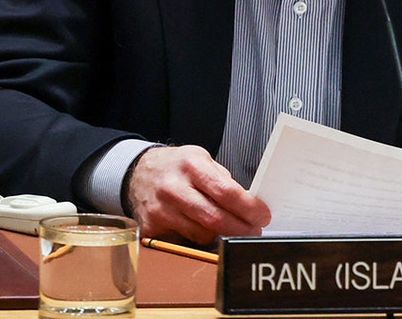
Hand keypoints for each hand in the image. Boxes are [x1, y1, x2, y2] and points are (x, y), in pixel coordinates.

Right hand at [125, 145, 270, 244]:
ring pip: (202, 234)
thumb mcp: (201, 159)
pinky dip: (200, 238)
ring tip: (231, 228)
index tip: (263, 216)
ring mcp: (160, 211)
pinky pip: (185, 241)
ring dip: (222, 235)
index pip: (226, 192)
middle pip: (215, 218)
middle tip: (256, 231)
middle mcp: (173, 189)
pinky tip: (205, 230)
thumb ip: (223, 180)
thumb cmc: (177, 166)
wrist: (138, 172)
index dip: (249, 207)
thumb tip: (249, 203)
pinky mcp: (151, 229)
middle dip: (242, 229)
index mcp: (191, 166)